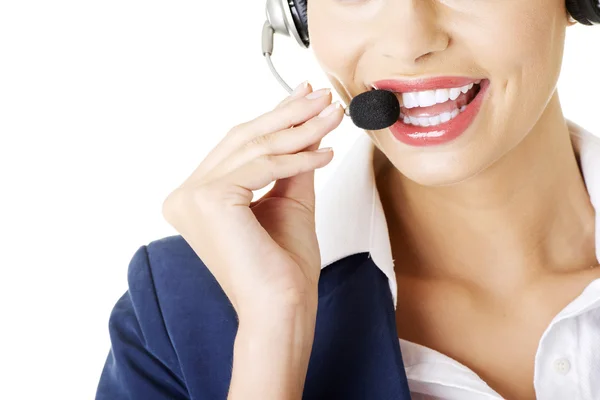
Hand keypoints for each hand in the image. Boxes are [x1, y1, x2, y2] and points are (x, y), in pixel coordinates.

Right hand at [162, 82, 343, 318]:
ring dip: (300, 129)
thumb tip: (307, 124)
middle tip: (322, 98)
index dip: (272, 118)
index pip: (237, 147)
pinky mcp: (207, 200)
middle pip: (243, 139)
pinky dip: (298, 157)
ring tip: (332, 117)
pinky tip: (325, 152)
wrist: (281, 309)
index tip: (304, 99)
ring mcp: (191, 197)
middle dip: (288, 115)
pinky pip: (263, 166)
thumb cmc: (282, 267)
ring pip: (255, 147)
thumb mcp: (289, 200)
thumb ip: (291, 161)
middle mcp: (185, 196)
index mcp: (196, 198)